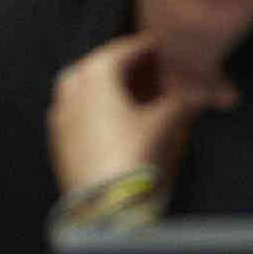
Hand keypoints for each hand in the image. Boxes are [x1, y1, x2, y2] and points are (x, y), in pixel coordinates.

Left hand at [47, 33, 237, 193]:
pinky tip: (112, 122)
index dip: (147, 46)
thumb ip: (181, 103)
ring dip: (104, 87)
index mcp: (96, 75)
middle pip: (98, 66)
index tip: (161, 45)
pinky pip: (75, 113)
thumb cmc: (133, 159)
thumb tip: (193, 96)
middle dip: (122, 65)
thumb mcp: (167, 124)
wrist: (105, 208)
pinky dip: (93, 110)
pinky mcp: (59, 143)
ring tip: (129, 95)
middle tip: (146, 70)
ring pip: (81, 88)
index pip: (124, 49)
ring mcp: (61, 117)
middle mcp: (73, 90)